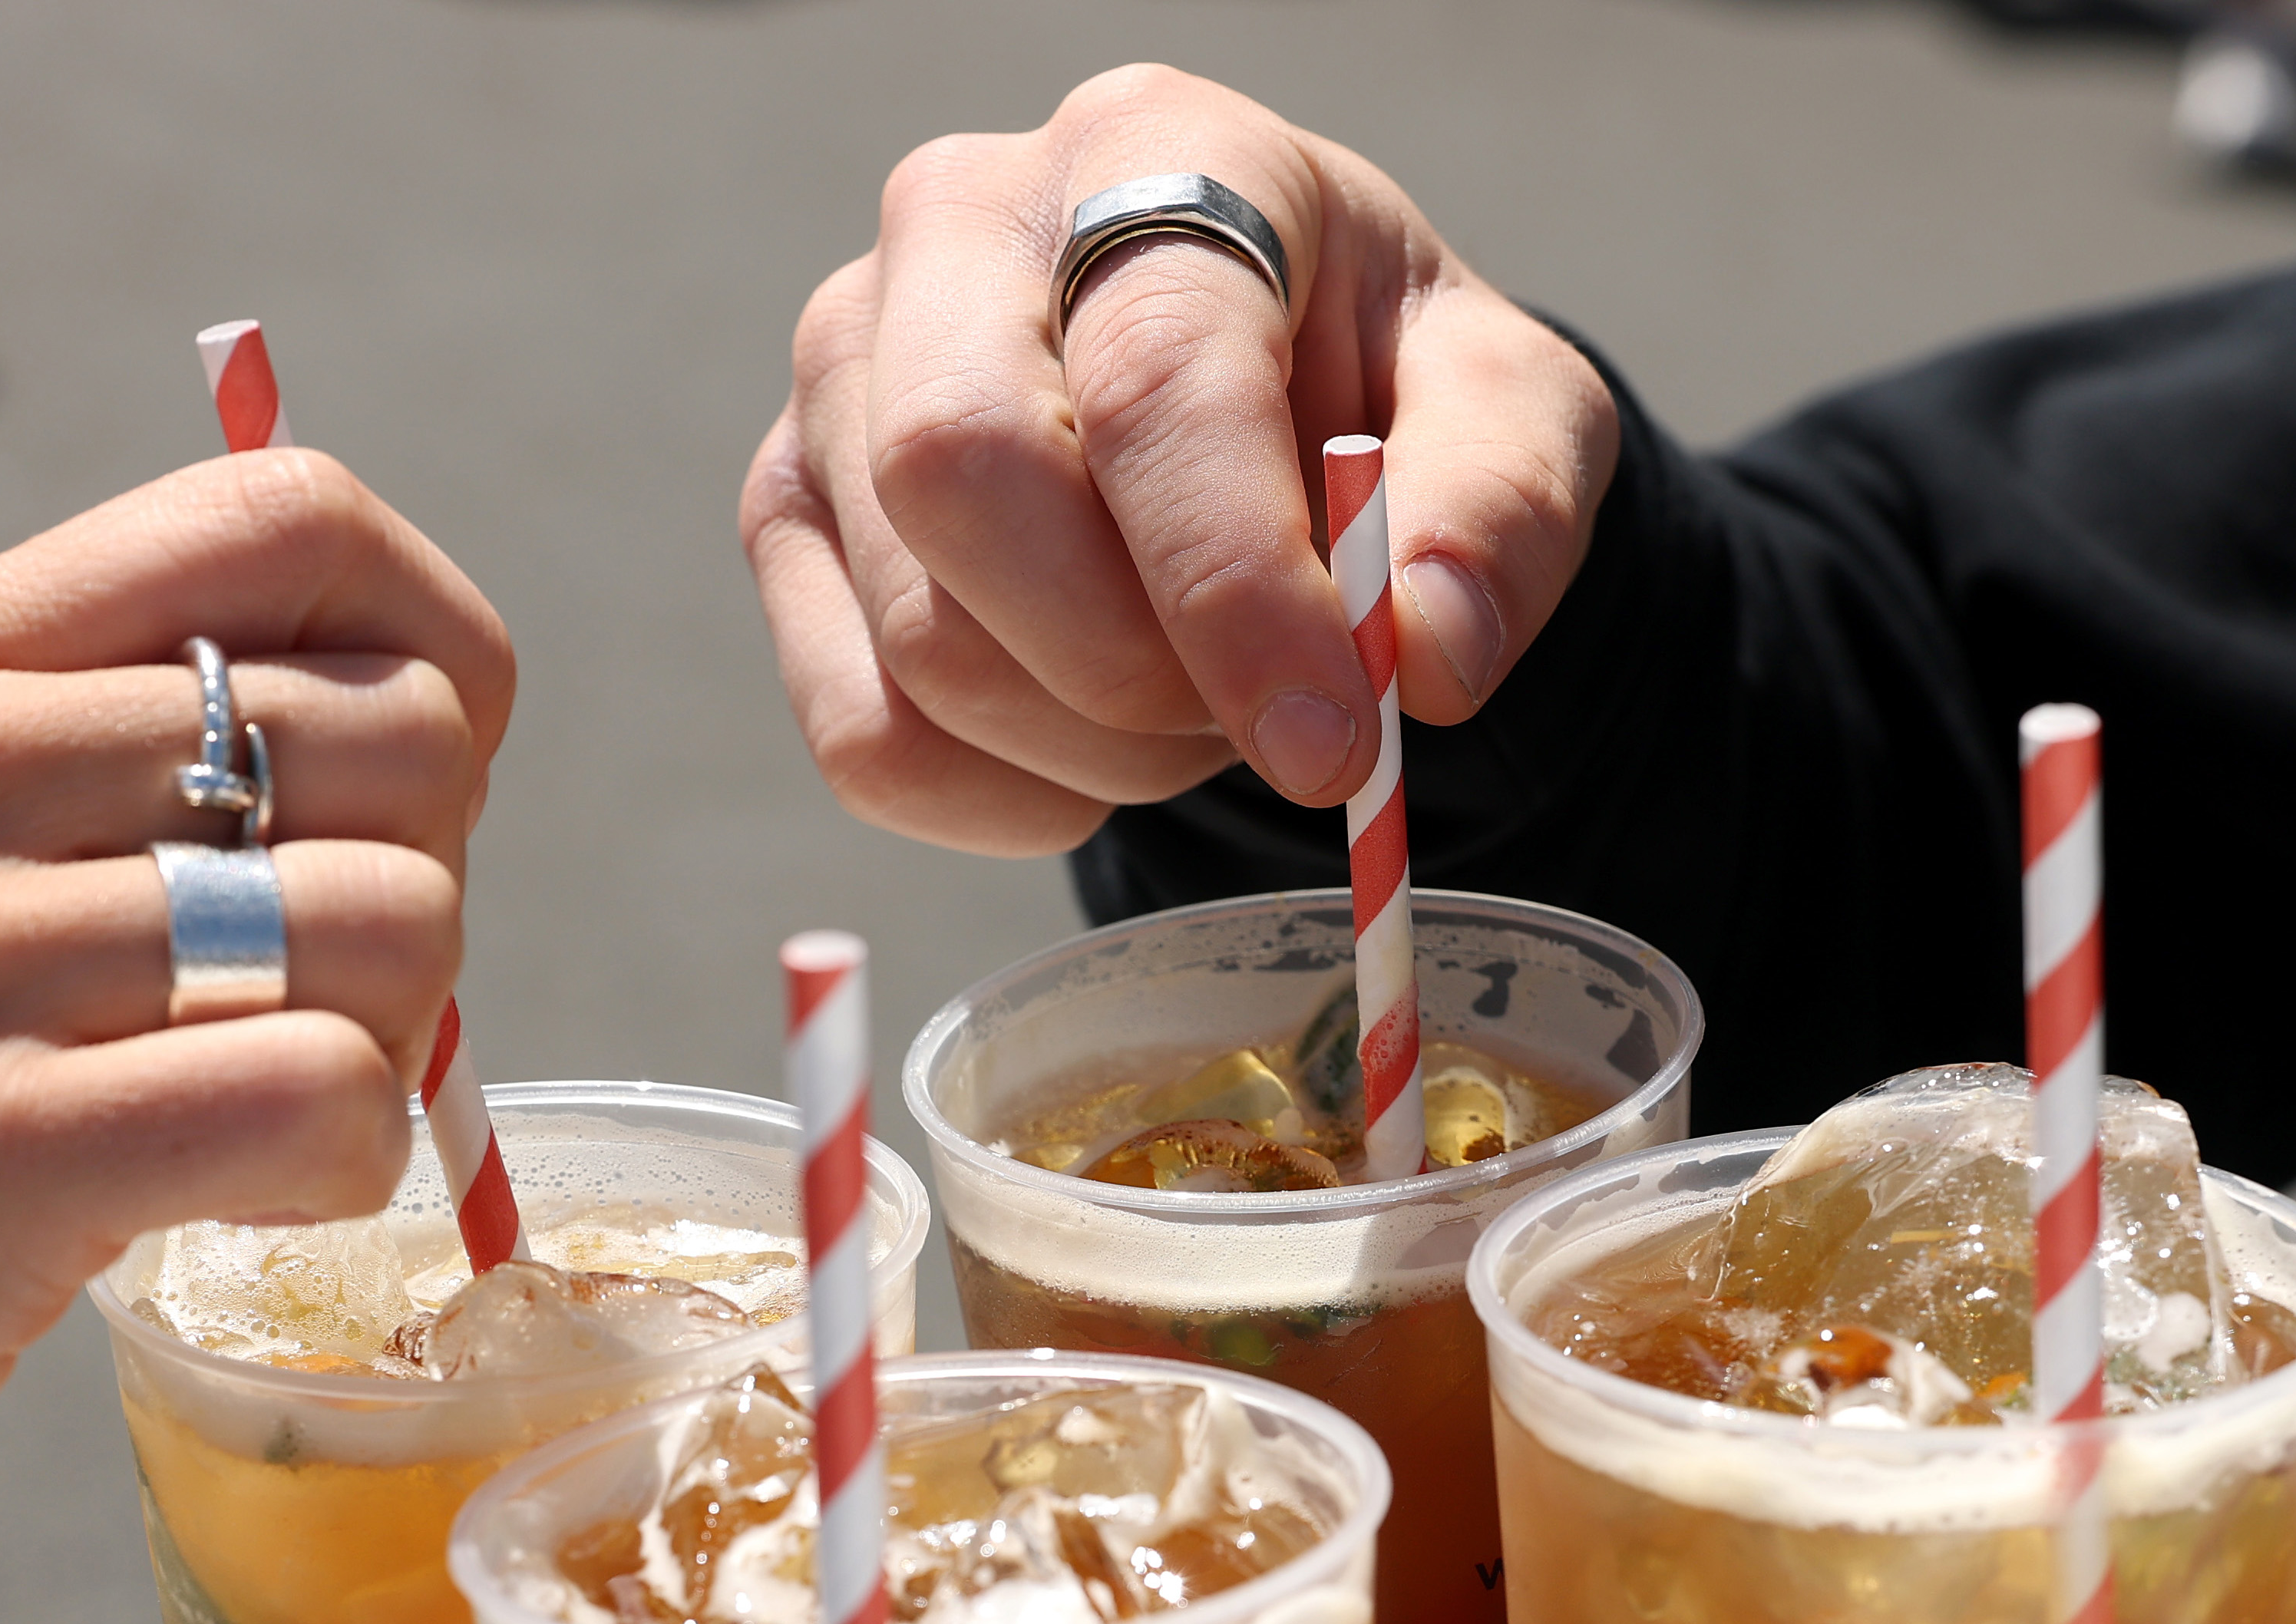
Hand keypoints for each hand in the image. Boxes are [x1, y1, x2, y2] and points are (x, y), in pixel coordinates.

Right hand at [0, 449, 511, 1623]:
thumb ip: (60, 798)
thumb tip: (381, 792)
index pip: (289, 517)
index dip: (432, 657)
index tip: (397, 809)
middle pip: (396, 728)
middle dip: (428, 886)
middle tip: (320, 1017)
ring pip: (395, 916)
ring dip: (398, 1046)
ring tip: (263, 1125)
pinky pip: (324, 1098)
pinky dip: (353, 1171)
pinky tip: (246, 1207)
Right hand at [744, 64, 1619, 854]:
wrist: (1275, 397)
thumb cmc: (1377, 389)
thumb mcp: (1506, 418)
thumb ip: (1495, 520)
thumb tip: (1419, 661)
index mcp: (1154, 152)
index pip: (1152, 374)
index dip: (1235, 584)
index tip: (1332, 739)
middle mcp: (954, 231)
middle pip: (966, 480)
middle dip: (1132, 670)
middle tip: (1271, 727)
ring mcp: (843, 379)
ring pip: (924, 641)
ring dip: (1097, 749)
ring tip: (1202, 703)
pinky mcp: (790, 517)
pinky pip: (865, 736)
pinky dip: (1005, 800)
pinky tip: (1096, 747)